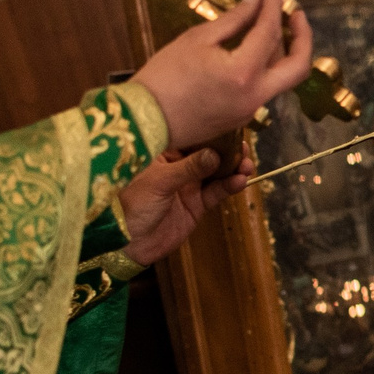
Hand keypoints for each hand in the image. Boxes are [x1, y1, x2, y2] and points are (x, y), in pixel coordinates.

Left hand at [117, 146, 253, 265]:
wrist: (126, 243)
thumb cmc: (131, 205)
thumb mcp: (160, 181)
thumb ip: (189, 168)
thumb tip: (215, 154)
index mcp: (163, 153)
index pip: (191, 138)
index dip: (212, 133)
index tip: (232, 130)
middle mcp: (178, 167)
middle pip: (209, 154)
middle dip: (228, 151)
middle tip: (244, 149)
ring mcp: (188, 186)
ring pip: (216, 172)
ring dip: (233, 168)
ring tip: (246, 166)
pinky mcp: (196, 205)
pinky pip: (216, 193)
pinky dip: (229, 187)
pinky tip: (239, 182)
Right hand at [131, 0, 315, 150]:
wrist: (144, 120)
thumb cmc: (164, 77)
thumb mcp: (198, 39)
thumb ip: (234, 19)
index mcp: (243, 73)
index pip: (270, 32)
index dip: (274, 7)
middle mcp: (255, 95)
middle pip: (298, 66)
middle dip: (303, 37)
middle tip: (295, 14)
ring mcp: (250, 110)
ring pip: (282, 78)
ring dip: (282, 51)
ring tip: (268, 26)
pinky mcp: (241, 117)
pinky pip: (264, 88)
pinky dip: (265, 66)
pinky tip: (251, 49)